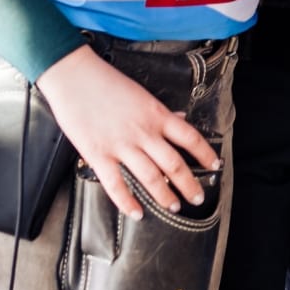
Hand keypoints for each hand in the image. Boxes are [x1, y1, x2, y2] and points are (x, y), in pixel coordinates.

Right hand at [35, 45, 217, 218]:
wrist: (74, 77)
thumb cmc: (106, 83)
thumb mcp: (142, 94)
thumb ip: (161, 111)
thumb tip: (180, 118)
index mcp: (157, 115)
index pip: (190, 138)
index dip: (205, 154)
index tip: (215, 165)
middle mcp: (144, 133)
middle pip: (174, 164)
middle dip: (189, 184)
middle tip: (197, 198)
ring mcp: (121, 145)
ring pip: (151, 177)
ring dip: (165, 196)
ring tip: (174, 207)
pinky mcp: (98, 155)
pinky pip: (116, 184)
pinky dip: (127, 202)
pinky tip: (137, 212)